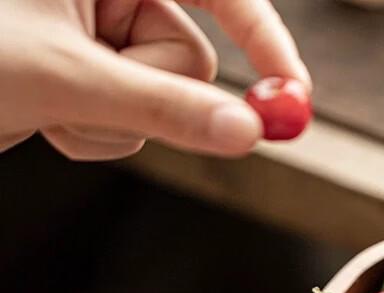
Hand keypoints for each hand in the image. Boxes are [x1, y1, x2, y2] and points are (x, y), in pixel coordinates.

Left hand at [0, 0, 309, 158]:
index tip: (293, 95)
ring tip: (54, 104)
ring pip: (167, 95)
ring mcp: (102, 30)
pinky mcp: (95, 70)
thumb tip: (248, 133)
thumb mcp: (68, 79)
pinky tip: (51, 116)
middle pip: (190, 57)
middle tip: (88, 97)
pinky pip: (139, 116)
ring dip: (116, 122)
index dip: (263, 37)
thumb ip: (166, 108)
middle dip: (146, 95)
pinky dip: (100, 133)